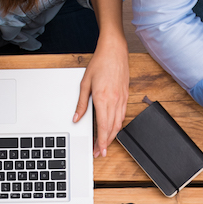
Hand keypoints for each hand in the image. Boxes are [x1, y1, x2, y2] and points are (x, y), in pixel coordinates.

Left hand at [74, 35, 128, 156]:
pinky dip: (117, 125)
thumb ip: (81, 104)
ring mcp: (122, 99)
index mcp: (103, 99)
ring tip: (105, 144)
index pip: (103, 126)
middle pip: (112, 129)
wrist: (115, 51)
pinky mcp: (125, 96)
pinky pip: (122, 115)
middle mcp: (115, 101)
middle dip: (106, 143)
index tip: (99, 151)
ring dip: (112, 136)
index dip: (101, 141)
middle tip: (99, 152)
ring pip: (118, 124)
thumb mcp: (85, 84)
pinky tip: (113, 129)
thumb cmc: (100, 64)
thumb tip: (76, 118)